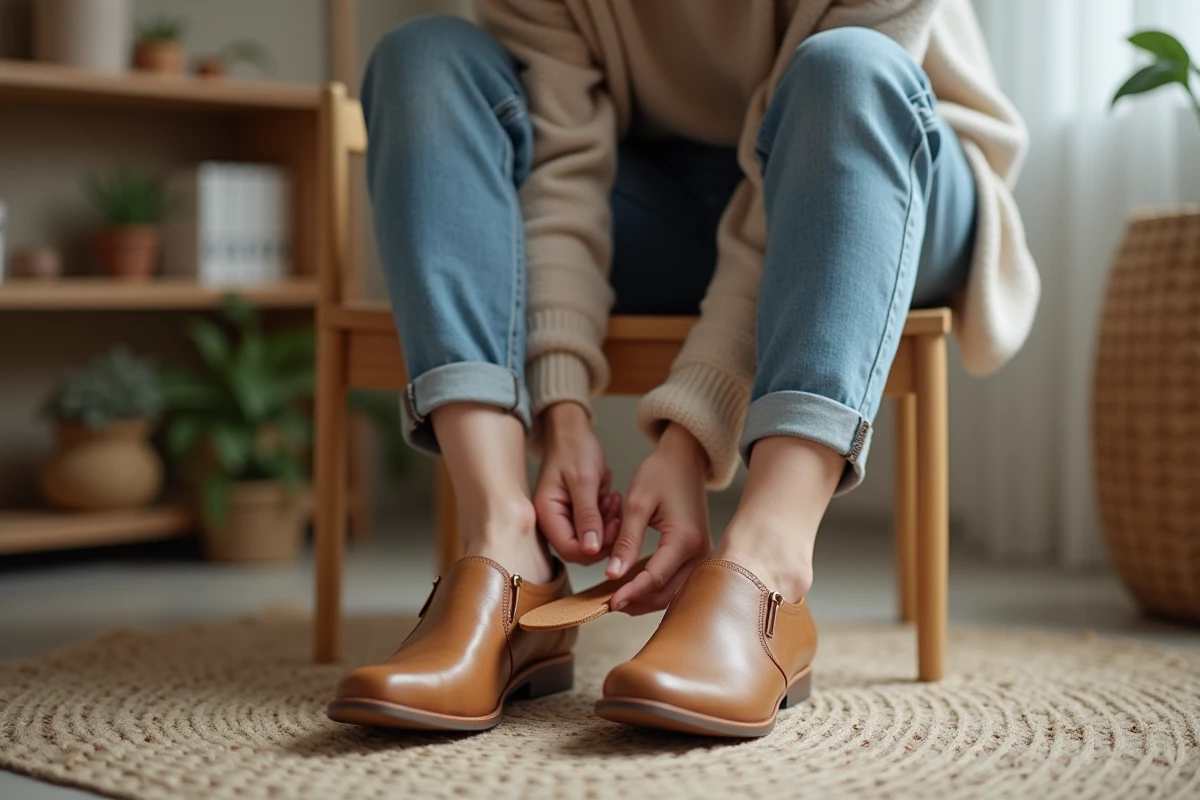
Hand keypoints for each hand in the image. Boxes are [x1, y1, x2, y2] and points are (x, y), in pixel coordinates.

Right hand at [533, 402, 621, 564]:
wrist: (573, 432)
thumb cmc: (574, 449)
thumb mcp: (584, 480)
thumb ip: (587, 516)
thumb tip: (591, 549)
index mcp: (546, 513)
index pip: (569, 549)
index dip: (594, 547)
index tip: (614, 528)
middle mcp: (552, 521)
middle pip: (580, 549)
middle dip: (603, 536)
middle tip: (615, 512)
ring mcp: (563, 519)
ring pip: (590, 541)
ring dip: (607, 526)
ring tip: (612, 501)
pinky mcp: (575, 515)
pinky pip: (594, 529)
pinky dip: (607, 519)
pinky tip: (610, 500)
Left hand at [607, 423, 710, 614]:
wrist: (684, 458)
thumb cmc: (661, 473)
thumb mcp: (636, 503)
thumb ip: (626, 541)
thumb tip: (613, 574)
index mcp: (685, 538)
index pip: (655, 578)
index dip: (631, 593)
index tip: (609, 603)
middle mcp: (699, 551)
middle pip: (667, 593)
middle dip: (638, 601)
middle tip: (609, 604)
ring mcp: (701, 554)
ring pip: (673, 591)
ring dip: (646, 597)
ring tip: (618, 597)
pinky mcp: (697, 552)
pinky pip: (677, 580)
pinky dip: (655, 586)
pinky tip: (633, 585)